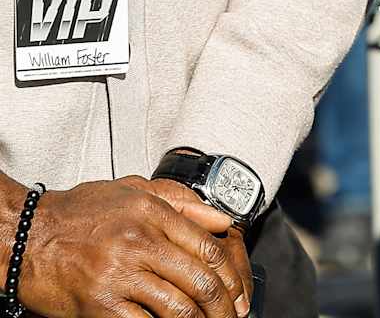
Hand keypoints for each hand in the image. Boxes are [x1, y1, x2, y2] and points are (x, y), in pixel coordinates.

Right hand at [19, 178, 250, 317]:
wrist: (25, 237)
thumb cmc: (77, 214)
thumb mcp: (133, 191)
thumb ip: (182, 203)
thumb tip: (221, 221)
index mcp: (152, 213)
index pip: (209, 248)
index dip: (231, 277)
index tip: (237, 294)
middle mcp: (139, 242)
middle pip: (200, 281)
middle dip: (222, 306)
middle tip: (230, 317)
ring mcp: (119, 275)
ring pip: (178, 307)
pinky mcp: (100, 305)